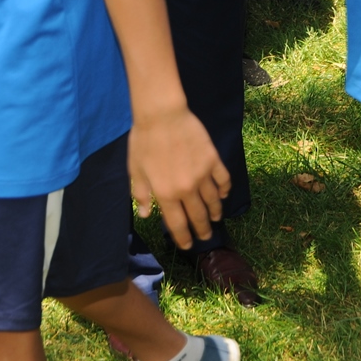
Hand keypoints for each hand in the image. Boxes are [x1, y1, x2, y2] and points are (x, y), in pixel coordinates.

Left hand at [128, 104, 229, 249]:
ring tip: (216, 219)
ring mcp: (202, 175)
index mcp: (165, 194)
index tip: (188, 245)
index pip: (177, 224)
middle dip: (202, 230)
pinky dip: (224, 189)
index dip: (183, 238)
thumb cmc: (143, 141)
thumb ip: (140, 194)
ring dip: (215, 213)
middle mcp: (186, 189)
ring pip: (213, 201)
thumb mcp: (135, 171)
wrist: (162, 115)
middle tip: (205, 237)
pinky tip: (223, 194)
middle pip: (198, 216)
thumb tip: (145, 215)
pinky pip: (223, 179)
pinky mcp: (212, 160)